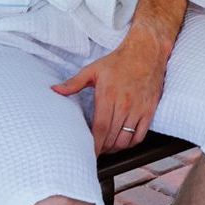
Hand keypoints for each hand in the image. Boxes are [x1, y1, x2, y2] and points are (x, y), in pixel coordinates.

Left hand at [52, 29, 171, 155]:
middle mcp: (125, 104)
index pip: (100, 128)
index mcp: (109, 96)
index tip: (88, 152)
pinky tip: (123, 142)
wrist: (146, 52)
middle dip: (102, 148)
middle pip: (112, 137)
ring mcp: (139, 108)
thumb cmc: (119, 61)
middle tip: (95, 150)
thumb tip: (54, 90)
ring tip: (107, 147)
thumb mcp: (93, 70)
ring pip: (126, 139)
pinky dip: (130, 143)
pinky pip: (140, 135)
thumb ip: (73, 83)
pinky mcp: (150, 110)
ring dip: (115, 148)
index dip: (94, 144)